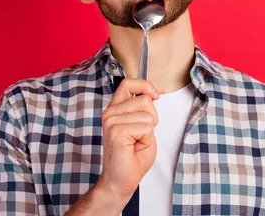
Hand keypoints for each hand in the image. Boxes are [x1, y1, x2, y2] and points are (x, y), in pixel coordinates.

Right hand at [97, 78, 159, 201]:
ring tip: (136, 143)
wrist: (121, 181)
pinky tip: (135, 148)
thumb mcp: (143, 126)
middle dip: (152, 119)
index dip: (144, 85)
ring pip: (147, 115)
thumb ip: (144, 109)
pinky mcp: (116, 132)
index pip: (128, 83)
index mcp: (115, 109)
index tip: (154, 95)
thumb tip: (150, 94)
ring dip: (149, 132)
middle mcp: (110, 113)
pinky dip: (146, 140)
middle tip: (140, 136)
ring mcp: (111, 122)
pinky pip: (146, 127)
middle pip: (145, 100)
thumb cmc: (133, 157)